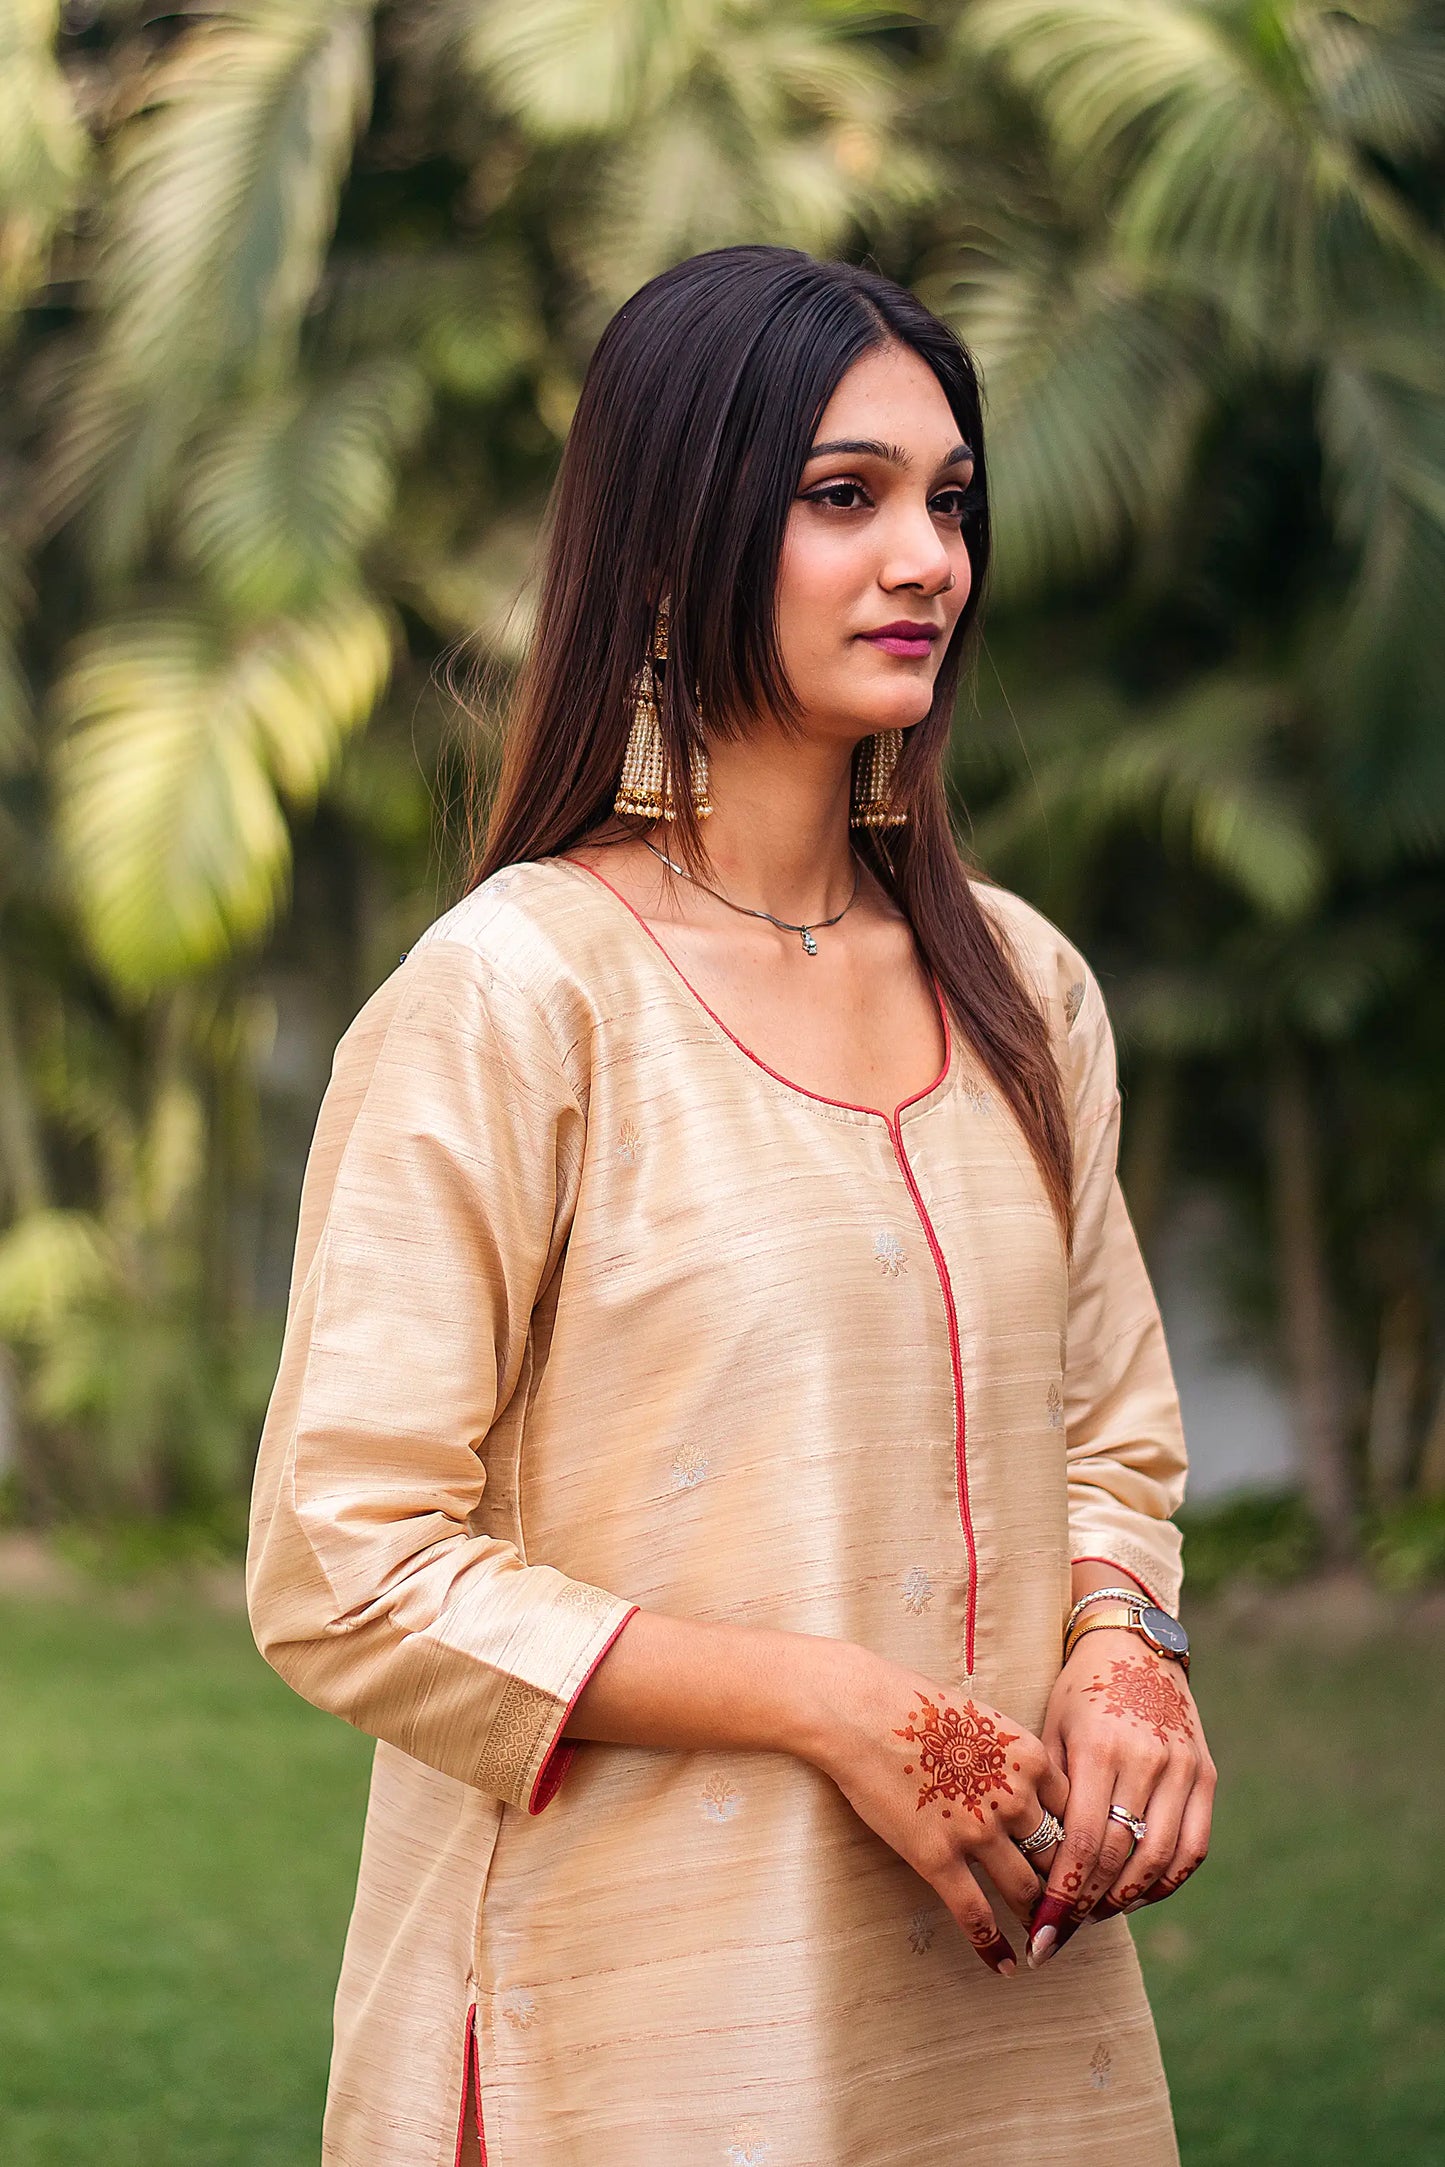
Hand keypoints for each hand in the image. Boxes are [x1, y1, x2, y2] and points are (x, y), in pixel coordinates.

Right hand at [806, 1644, 1068, 1975]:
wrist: (861, 1710)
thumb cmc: (918, 1707)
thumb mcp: (986, 1720)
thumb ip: (1014, 1760)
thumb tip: (1030, 1791)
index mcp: (1031, 1759)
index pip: (1077, 1815)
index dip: (1083, 1847)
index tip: (1086, 1869)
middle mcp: (1014, 1798)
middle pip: (1059, 1858)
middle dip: (1069, 1890)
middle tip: (1074, 1915)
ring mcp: (977, 1830)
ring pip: (1026, 1891)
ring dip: (1039, 1920)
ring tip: (1045, 1941)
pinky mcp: (937, 1856)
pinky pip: (975, 1914)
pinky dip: (993, 1945)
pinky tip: (1005, 1965)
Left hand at [1027, 1629, 1215, 1966]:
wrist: (1133, 1643)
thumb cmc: (1079, 1691)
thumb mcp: (1051, 1730)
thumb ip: (1050, 1794)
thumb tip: (1036, 1868)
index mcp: (1100, 1749)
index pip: (1082, 1842)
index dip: (1063, 1894)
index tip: (1043, 1929)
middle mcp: (1146, 1761)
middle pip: (1119, 1857)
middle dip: (1088, 1905)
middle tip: (1062, 1933)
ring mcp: (1182, 1769)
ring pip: (1160, 1860)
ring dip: (1126, 1899)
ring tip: (1095, 1914)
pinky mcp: (1205, 1775)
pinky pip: (1193, 1847)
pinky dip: (1166, 1881)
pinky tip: (1137, 1893)